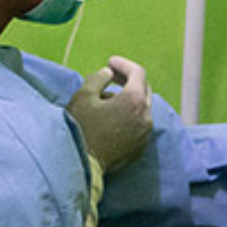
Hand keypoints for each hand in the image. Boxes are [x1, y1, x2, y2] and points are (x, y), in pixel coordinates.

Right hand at [65, 56, 152, 172]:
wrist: (82, 165)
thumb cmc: (81, 128)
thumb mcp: (84, 95)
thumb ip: (98, 77)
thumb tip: (108, 74)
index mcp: (134, 101)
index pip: (137, 73)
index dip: (123, 64)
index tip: (110, 62)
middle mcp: (145, 117)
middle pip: (144, 89)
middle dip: (129, 79)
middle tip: (111, 76)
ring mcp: (144, 134)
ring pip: (142, 108)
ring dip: (128, 99)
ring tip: (106, 100)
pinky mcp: (140, 147)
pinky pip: (139, 125)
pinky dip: (129, 116)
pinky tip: (112, 118)